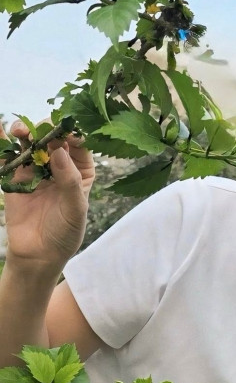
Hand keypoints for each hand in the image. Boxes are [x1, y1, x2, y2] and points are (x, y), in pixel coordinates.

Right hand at [0, 118, 94, 269]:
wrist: (37, 254)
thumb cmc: (64, 232)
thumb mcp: (75, 209)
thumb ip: (69, 181)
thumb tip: (59, 151)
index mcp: (80, 169)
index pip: (79, 144)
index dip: (73, 133)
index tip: (66, 131)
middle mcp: (59, 164)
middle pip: (54, 137)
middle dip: (48, 128)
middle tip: (41, 130)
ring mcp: (36, 168)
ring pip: (31, 140)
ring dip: (26, 130)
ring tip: (21, 131)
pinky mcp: (15, 176)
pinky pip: (8, 155)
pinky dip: (3, 141)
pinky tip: (1, 128)